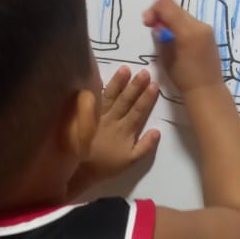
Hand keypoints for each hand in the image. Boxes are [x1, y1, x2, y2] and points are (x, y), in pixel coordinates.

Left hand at [70, 67, 159, 194]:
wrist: (82, 169)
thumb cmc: (108, 164)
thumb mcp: (130, 161)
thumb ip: (145, 146)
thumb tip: (157, 130)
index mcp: (125, 131)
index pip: (138, 111)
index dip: (146, 98)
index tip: (154, 85)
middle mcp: (113, 120)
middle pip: (126, 101)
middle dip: (136, 86)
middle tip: (144, 72)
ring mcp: (100, 116)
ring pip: (111, 97)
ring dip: (118, 83)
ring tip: (126, 69)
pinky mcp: (88, 115)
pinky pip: (96, 100)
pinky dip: (100, 89)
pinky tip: (103, 77)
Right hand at [144, 0, 223, 95]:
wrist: (207, 89)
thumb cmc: (184, 78)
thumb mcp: (165, 58)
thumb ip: (160, 38)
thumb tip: (158, 26)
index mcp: (187, 31)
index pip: (166, 5)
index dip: (153, 10)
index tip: (147, 23)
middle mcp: (199, 25)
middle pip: (175, 9)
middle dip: (161, 16)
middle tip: (153, 29)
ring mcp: (207, 29)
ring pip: (183, 15)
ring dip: (171, 21)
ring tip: (165, 37)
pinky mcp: (210, 34)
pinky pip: (191, 23)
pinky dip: (180, 26)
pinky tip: (177, 40)